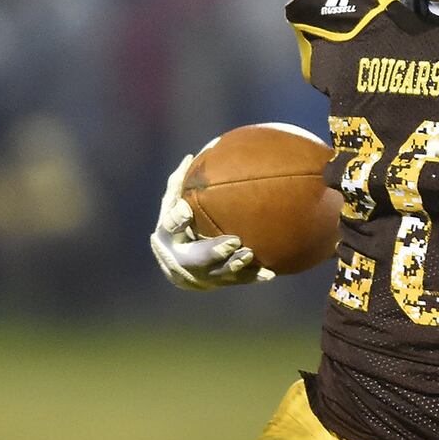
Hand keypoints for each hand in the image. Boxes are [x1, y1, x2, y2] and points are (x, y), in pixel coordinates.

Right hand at [148, 152, 274, 289]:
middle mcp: (179, 258)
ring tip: (250, 254)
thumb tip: (189, 157)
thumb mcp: (173, 203)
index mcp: (168, 235)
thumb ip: (179, 184)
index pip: (169, 227)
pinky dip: (252, 276)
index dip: (177, 220)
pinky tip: (270, 273)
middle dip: (212, 252)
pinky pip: (235, 281)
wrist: (177, 264)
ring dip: (234, 266)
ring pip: (216, 274)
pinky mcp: (214, 282)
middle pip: (193, 258)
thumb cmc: (178, 225)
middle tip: (233, 242)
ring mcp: (197, 274)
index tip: (188, 210)